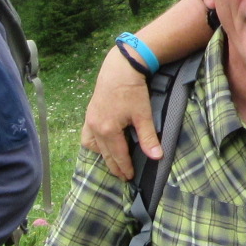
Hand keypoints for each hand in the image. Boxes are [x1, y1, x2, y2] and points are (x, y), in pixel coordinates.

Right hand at [83, 47, 155, 180]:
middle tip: (124, 176)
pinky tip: (102, 146)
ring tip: (114, 163)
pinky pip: (88, 136)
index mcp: (108, 130)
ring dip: (104, 156)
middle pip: (106, 154)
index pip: (118, 156)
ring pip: (94, 146)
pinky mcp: (89, 114)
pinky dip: (94, 144)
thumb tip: (157, 157)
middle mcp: (96, 128)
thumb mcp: (143, 115)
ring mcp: (90, 121)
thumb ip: (148, 138)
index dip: (125, 167)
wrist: (120, 68)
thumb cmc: (132, 90)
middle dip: (115, 166)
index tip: (130, 177)